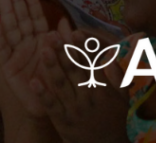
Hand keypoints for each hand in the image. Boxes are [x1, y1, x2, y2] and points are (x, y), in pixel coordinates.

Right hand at [0, 0, 59, 119]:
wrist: (52, 107)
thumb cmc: (59, 82)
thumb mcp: (66, 61)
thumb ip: (66, 43)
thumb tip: (66, 22)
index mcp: (41, 39)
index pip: (36, 18)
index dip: (32, 3)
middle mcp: (27, 43)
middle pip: (21, 20)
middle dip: (15, 3)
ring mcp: (16, 54)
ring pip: (10, 30)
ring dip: (5, 13)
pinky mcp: (8, 68)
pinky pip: (2, 50)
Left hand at [35, 16, 129, 142]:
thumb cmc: (114, 120)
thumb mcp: (122, 98)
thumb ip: (118, 76)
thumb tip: (111, 54)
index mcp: (102, 89)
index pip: (92, 65)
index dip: (83, 48)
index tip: (75, 32)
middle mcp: (88, 98)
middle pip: (74, 72)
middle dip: (64, 52)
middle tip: (53, 35)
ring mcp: (75, 110)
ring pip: (62, 86)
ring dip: (52, 67)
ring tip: (44, 51)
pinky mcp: (63, 122)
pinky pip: (52, 106)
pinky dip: (43, 94)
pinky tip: (33, 81)